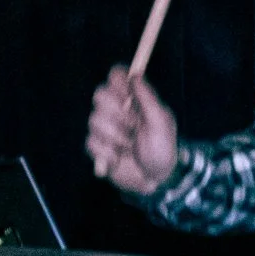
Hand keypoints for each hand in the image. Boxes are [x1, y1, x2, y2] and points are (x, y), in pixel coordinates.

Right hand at [87, 66, 181, 197]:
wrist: (156, 180)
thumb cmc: (163, 149)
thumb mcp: (162, 123)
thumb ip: (148, 98)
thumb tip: (135, 75)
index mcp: (134, 99)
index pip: (116, 76)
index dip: (118, 80)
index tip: (127, 93)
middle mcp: (117, 110)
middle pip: (100, 94)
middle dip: (117, 113)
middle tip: (134, 126)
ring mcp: (105, 128)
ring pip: (94, 120)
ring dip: (116, 136)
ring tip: (130, 146)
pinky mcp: (97, 147)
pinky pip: (91, 142)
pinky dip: (108, 152)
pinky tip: (119, 158)